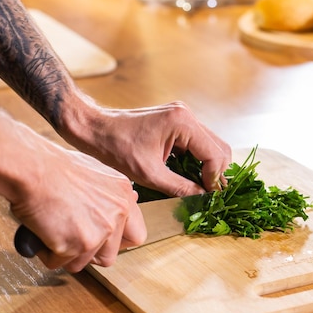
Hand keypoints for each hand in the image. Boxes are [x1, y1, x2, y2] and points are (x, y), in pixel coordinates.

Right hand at [10, 148, 146, 272]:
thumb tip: (114, 210)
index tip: (102, 241)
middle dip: (88, 254)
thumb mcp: (93, 174)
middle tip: (71, 242)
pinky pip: (60, 262)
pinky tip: (42, 232)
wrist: (32, 168)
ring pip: (84, 262)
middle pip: (110, 256)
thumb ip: (107, 196)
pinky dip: (47, 253)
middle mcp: (118, 213)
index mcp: (123, 195)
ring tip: (52, 231)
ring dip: (66, 254)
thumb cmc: (52, 167)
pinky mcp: (80, 244)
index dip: (117, 243)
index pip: (136, 234)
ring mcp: (101, 230)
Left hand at [63, 100, 231, 196]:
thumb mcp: (149, 174)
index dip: (215, 178)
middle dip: (216, 172)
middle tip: (206, 193)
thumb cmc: (115, 147)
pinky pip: (197, 143)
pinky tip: (187, 175)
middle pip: (219, 147)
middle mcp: (186, 114)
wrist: (94, 129)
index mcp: (182, 122)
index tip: (208, 196)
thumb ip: (180, 186)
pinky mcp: (176, 121)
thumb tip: (202, 198)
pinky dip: (197, 159)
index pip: (214, 154)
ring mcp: (182, 116)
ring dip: (207, 166)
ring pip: (210, 145)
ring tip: (197, 186)